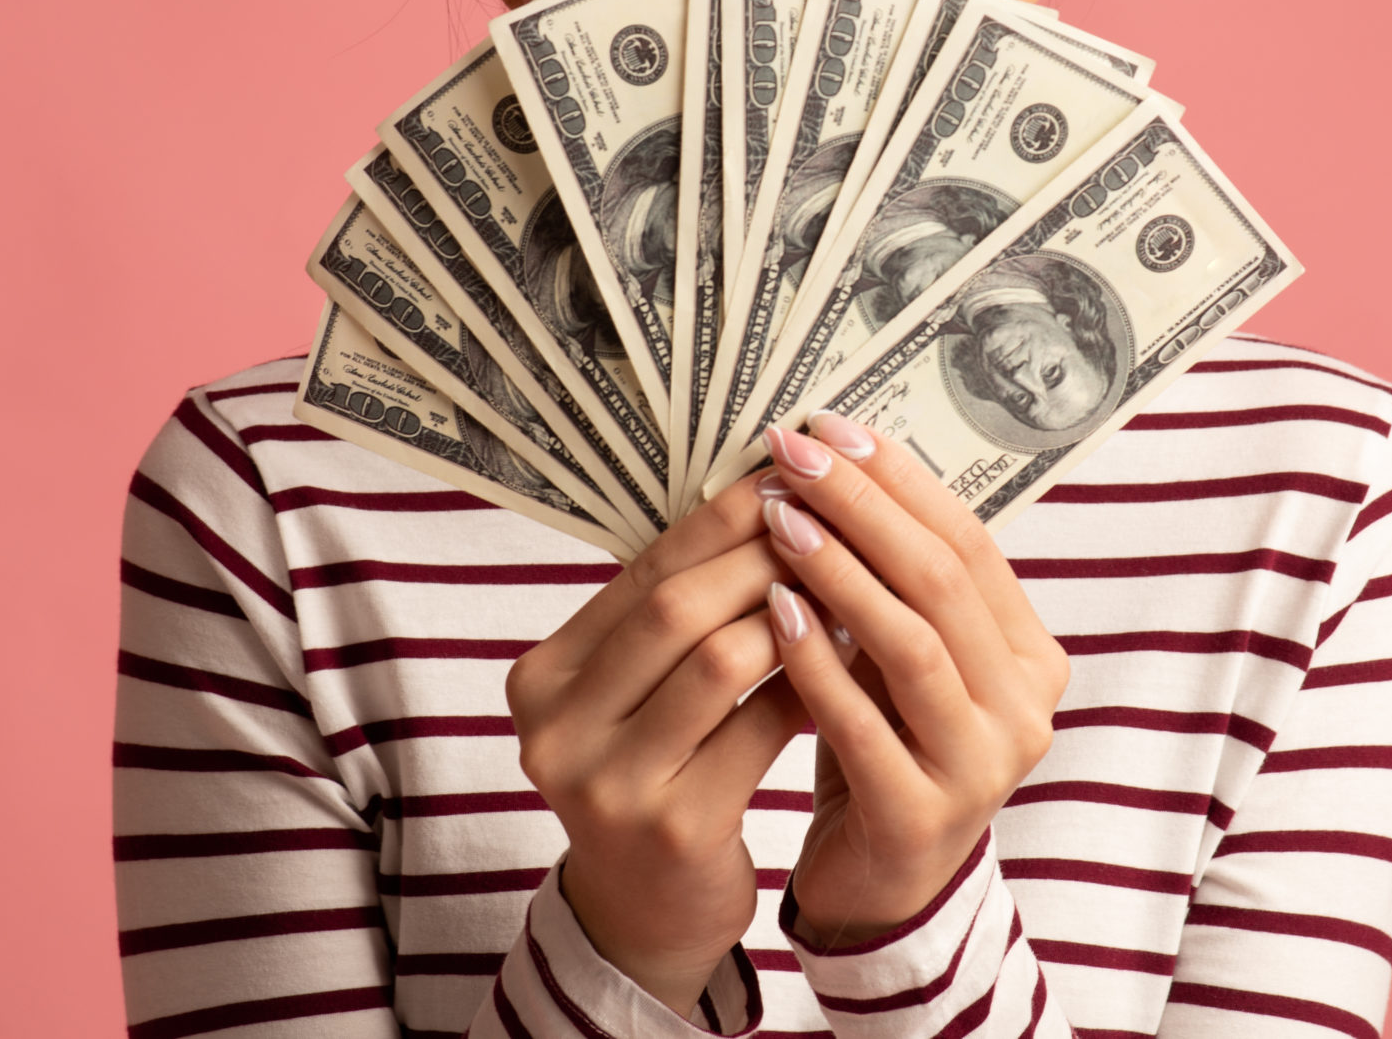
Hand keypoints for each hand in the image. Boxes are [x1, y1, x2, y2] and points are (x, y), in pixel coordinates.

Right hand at [507, 470, 808, 1010]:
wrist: (646, 913)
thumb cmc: (654, 773)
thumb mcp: (635, 693)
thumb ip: (672, 612)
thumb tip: (762, 491)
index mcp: (541, 676)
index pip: (642, 570)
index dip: (720, 517)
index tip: (786, 478)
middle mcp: (556, 726)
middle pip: (675, 606)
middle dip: (762, 553)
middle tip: (832, 519)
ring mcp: (608, 782)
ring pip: (721, 659)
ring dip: (795, 613)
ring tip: (850, 585)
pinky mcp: (672, 827)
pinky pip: (758, 728)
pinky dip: (810, 682)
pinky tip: (847, 660)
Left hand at [757, 413, 1070, 945]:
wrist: (880, 887)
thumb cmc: (883, 745)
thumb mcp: (899, 656)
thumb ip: (890, 581)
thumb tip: (829, 457)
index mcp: (1029, 656)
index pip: (968, 542)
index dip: (899, 478)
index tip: (829, 425)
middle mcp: (1024, 709)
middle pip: (943, 582)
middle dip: (864, 507)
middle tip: (794, 455)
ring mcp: (981, 768)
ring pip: (913, 646)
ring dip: (841, 573)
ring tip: (778, 520)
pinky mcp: (923, 819)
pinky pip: (867, 727)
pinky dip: (820, 665)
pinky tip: (773, 616)